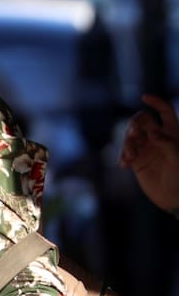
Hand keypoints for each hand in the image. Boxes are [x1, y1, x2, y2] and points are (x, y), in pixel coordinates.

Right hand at [119, 95, 178, 216]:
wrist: (173, 197)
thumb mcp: (178, 160)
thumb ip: (167, 144)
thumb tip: (153, 132)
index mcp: (172, 133)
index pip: (164, 111)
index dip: (156, 103)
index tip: (144, 98)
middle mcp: (158, 137)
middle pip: (142, 121)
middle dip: (134, 125)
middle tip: (133, 134)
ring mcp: (145, 148)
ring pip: (130, 136)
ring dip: (127, 144)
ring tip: (129, 158)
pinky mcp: (136, 160)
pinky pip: (124, 153)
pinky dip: (122, 157)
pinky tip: (124, 165)